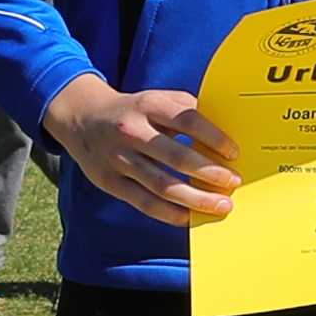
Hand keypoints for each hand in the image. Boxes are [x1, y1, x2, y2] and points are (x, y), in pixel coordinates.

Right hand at [46, 73, 235, 226]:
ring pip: (161, 184)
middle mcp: (132, 131)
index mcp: (148, 105)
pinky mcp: (109, 181)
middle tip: (233, 183)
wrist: (81, 117)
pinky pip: (143, 202)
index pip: (187, 120)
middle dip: (209, 173)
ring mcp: (118, 158)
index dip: (213, 137)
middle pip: (176, 156)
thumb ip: (187, 112)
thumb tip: (222, 139)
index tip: (233, 152)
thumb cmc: (133, 110)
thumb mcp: (157, 99)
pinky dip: (168, 212)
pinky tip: (189, 216)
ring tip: (219, 206)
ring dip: (195, 198)